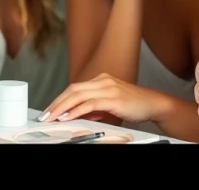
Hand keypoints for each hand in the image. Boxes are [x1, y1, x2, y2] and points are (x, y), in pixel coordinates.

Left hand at [39, 74, 169, 123]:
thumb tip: (78, 115)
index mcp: (102, 80)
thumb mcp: (111, 106)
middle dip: (56, 103)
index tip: (49, 110)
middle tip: (44, 115)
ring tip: (51, 117)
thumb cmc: (134, 105)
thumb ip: (95, 108)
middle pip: (72, 90)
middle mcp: (103, 81)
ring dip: (61, 107)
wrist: (154, 104)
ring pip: (77, 95)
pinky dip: (75, 111)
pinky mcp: (113, 98)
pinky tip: (68, 117)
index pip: (74, 88)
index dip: (59, 99)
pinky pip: (89, 104)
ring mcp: (108, 88)